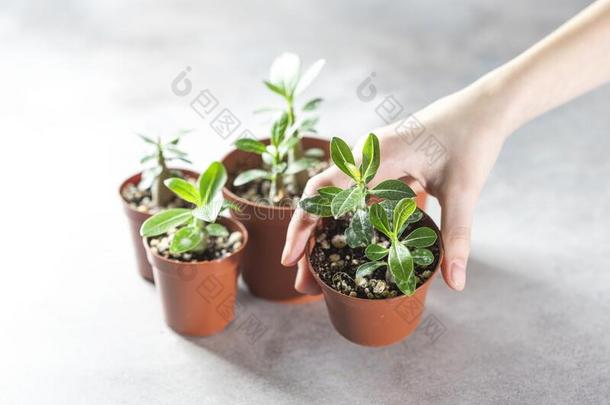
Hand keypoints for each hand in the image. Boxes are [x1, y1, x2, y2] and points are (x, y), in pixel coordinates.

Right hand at [281, 81, 513, 292]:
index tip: (291, 259)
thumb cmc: (472, 140)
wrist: (484, 108)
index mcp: (376, 155)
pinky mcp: (381, 165)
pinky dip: (342, 222)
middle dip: (308, 240)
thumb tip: (457, 283)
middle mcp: (365, 155)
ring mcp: (370, 159)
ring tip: (319, 272)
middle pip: (320, 200)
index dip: (301, 225)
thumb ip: (457, 236)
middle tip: (306, 283)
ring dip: (323, 233)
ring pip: (333, 199)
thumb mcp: (464, 190)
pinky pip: (352, 195)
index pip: (322, 191)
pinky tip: (345, 246)